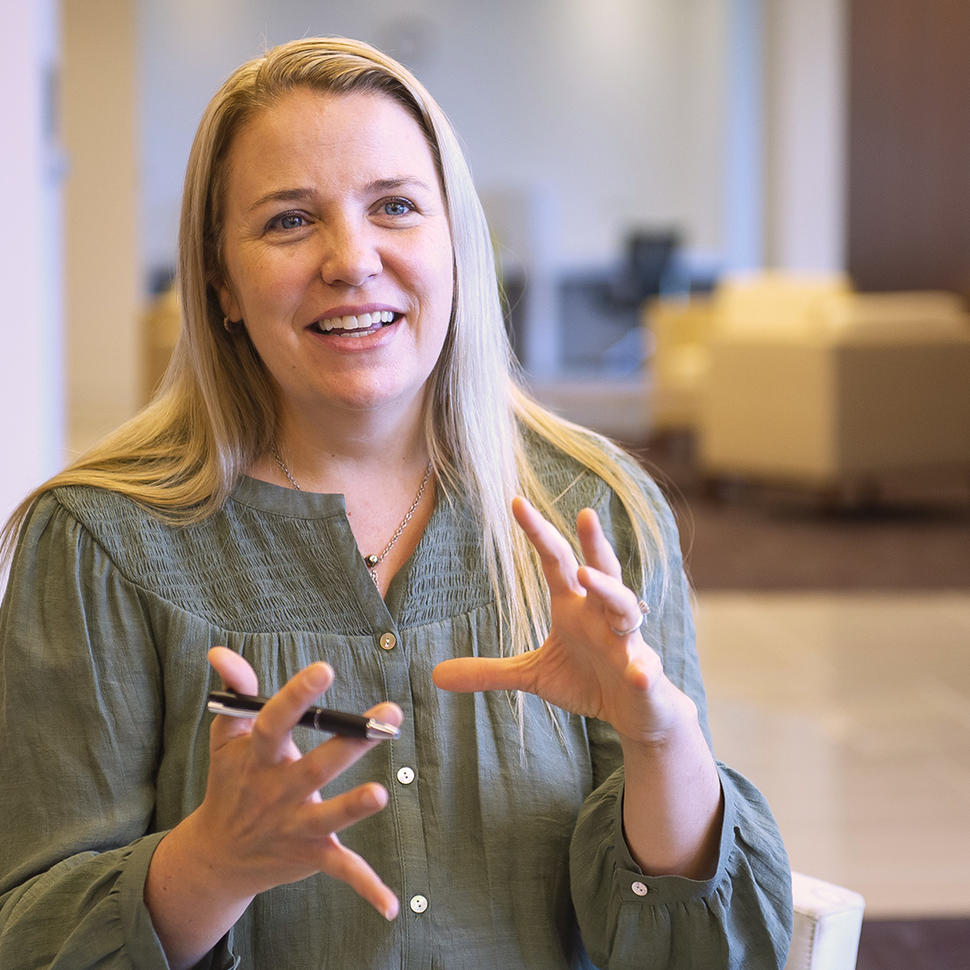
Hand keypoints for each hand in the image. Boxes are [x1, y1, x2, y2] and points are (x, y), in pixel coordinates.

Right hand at [195, 647, 401, 914]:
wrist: (218, 854)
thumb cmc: (231, 780)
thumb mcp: (227, 736)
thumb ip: (235, 690)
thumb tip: (219, 651)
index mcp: (259, 756)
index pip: (276, 721)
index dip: (298, 696)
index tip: (324, 669)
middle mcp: (278, 791)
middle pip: (316, 765)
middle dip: (350, 742)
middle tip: (387, 717)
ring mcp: (296, 825)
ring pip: (330, 816)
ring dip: (354, 807)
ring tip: (380, 794)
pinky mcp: (312, 853)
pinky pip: (342, 870)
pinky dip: (366, 888)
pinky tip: (391, 906)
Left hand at [433, 497, 688, 743]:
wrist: (636, 709)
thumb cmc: (587, 680)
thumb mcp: (533, 674)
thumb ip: (490, 671)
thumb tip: (436, 674)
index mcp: (573, 606)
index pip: (555, 561)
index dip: (538, 532)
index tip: (516, 501)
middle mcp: (601, 614)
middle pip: (600, 570)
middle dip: (593, 543)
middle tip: (584, 513)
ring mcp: (626, 641)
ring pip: (624, 607)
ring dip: (610, 591)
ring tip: (588, 577)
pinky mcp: (644, 674)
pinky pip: (645, 669)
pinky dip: (643, 670)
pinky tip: (639, 675)